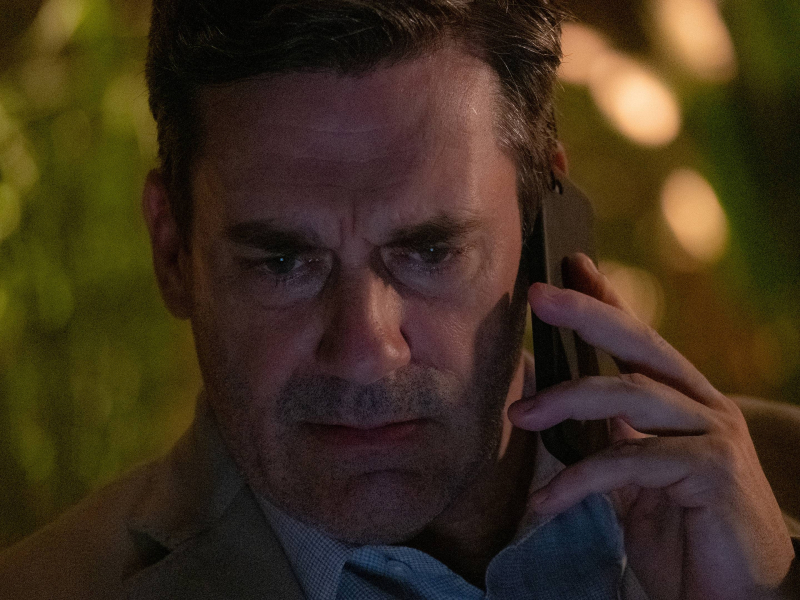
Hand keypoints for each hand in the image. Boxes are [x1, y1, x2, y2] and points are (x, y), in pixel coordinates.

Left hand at [508, 253, 794, 599]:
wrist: (736, 597)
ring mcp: (714, 436)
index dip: (605, 299)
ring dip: (566, 400)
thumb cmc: (686, 534)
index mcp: (683, 402)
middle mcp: (704, 407)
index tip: (569, 266)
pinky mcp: (715, 472)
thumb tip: (564, 407)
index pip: (639, 340)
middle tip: (537, 295)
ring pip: (632, 395)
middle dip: (587, 313)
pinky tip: (547, 500)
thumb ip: (611, 439)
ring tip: (518, 417)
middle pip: (641, 345)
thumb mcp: (636, 479)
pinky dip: (582, 478)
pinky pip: (634, 461)